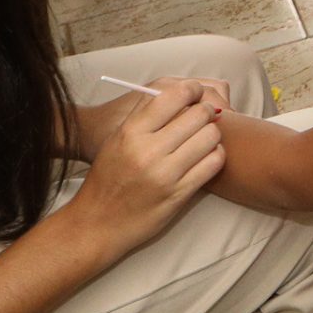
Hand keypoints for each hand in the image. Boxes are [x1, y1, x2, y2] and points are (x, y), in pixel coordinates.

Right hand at [68, 80, 224, 258]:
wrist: (96, 223)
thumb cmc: (108, 177)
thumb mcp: (117, 138)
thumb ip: (146, 113)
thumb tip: (182, 91)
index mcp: (131, 131)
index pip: (175, 95)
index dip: (193, 89)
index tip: (195, 94)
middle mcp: (147, 151)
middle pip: (199, 114)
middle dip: (206, 112)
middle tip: (204, 117)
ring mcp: (164, 174)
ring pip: (211, 136)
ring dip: (212, 134)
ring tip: (204, 138)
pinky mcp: (178, 195)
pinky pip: (213, 163)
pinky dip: (216, 155)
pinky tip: (206, 156)